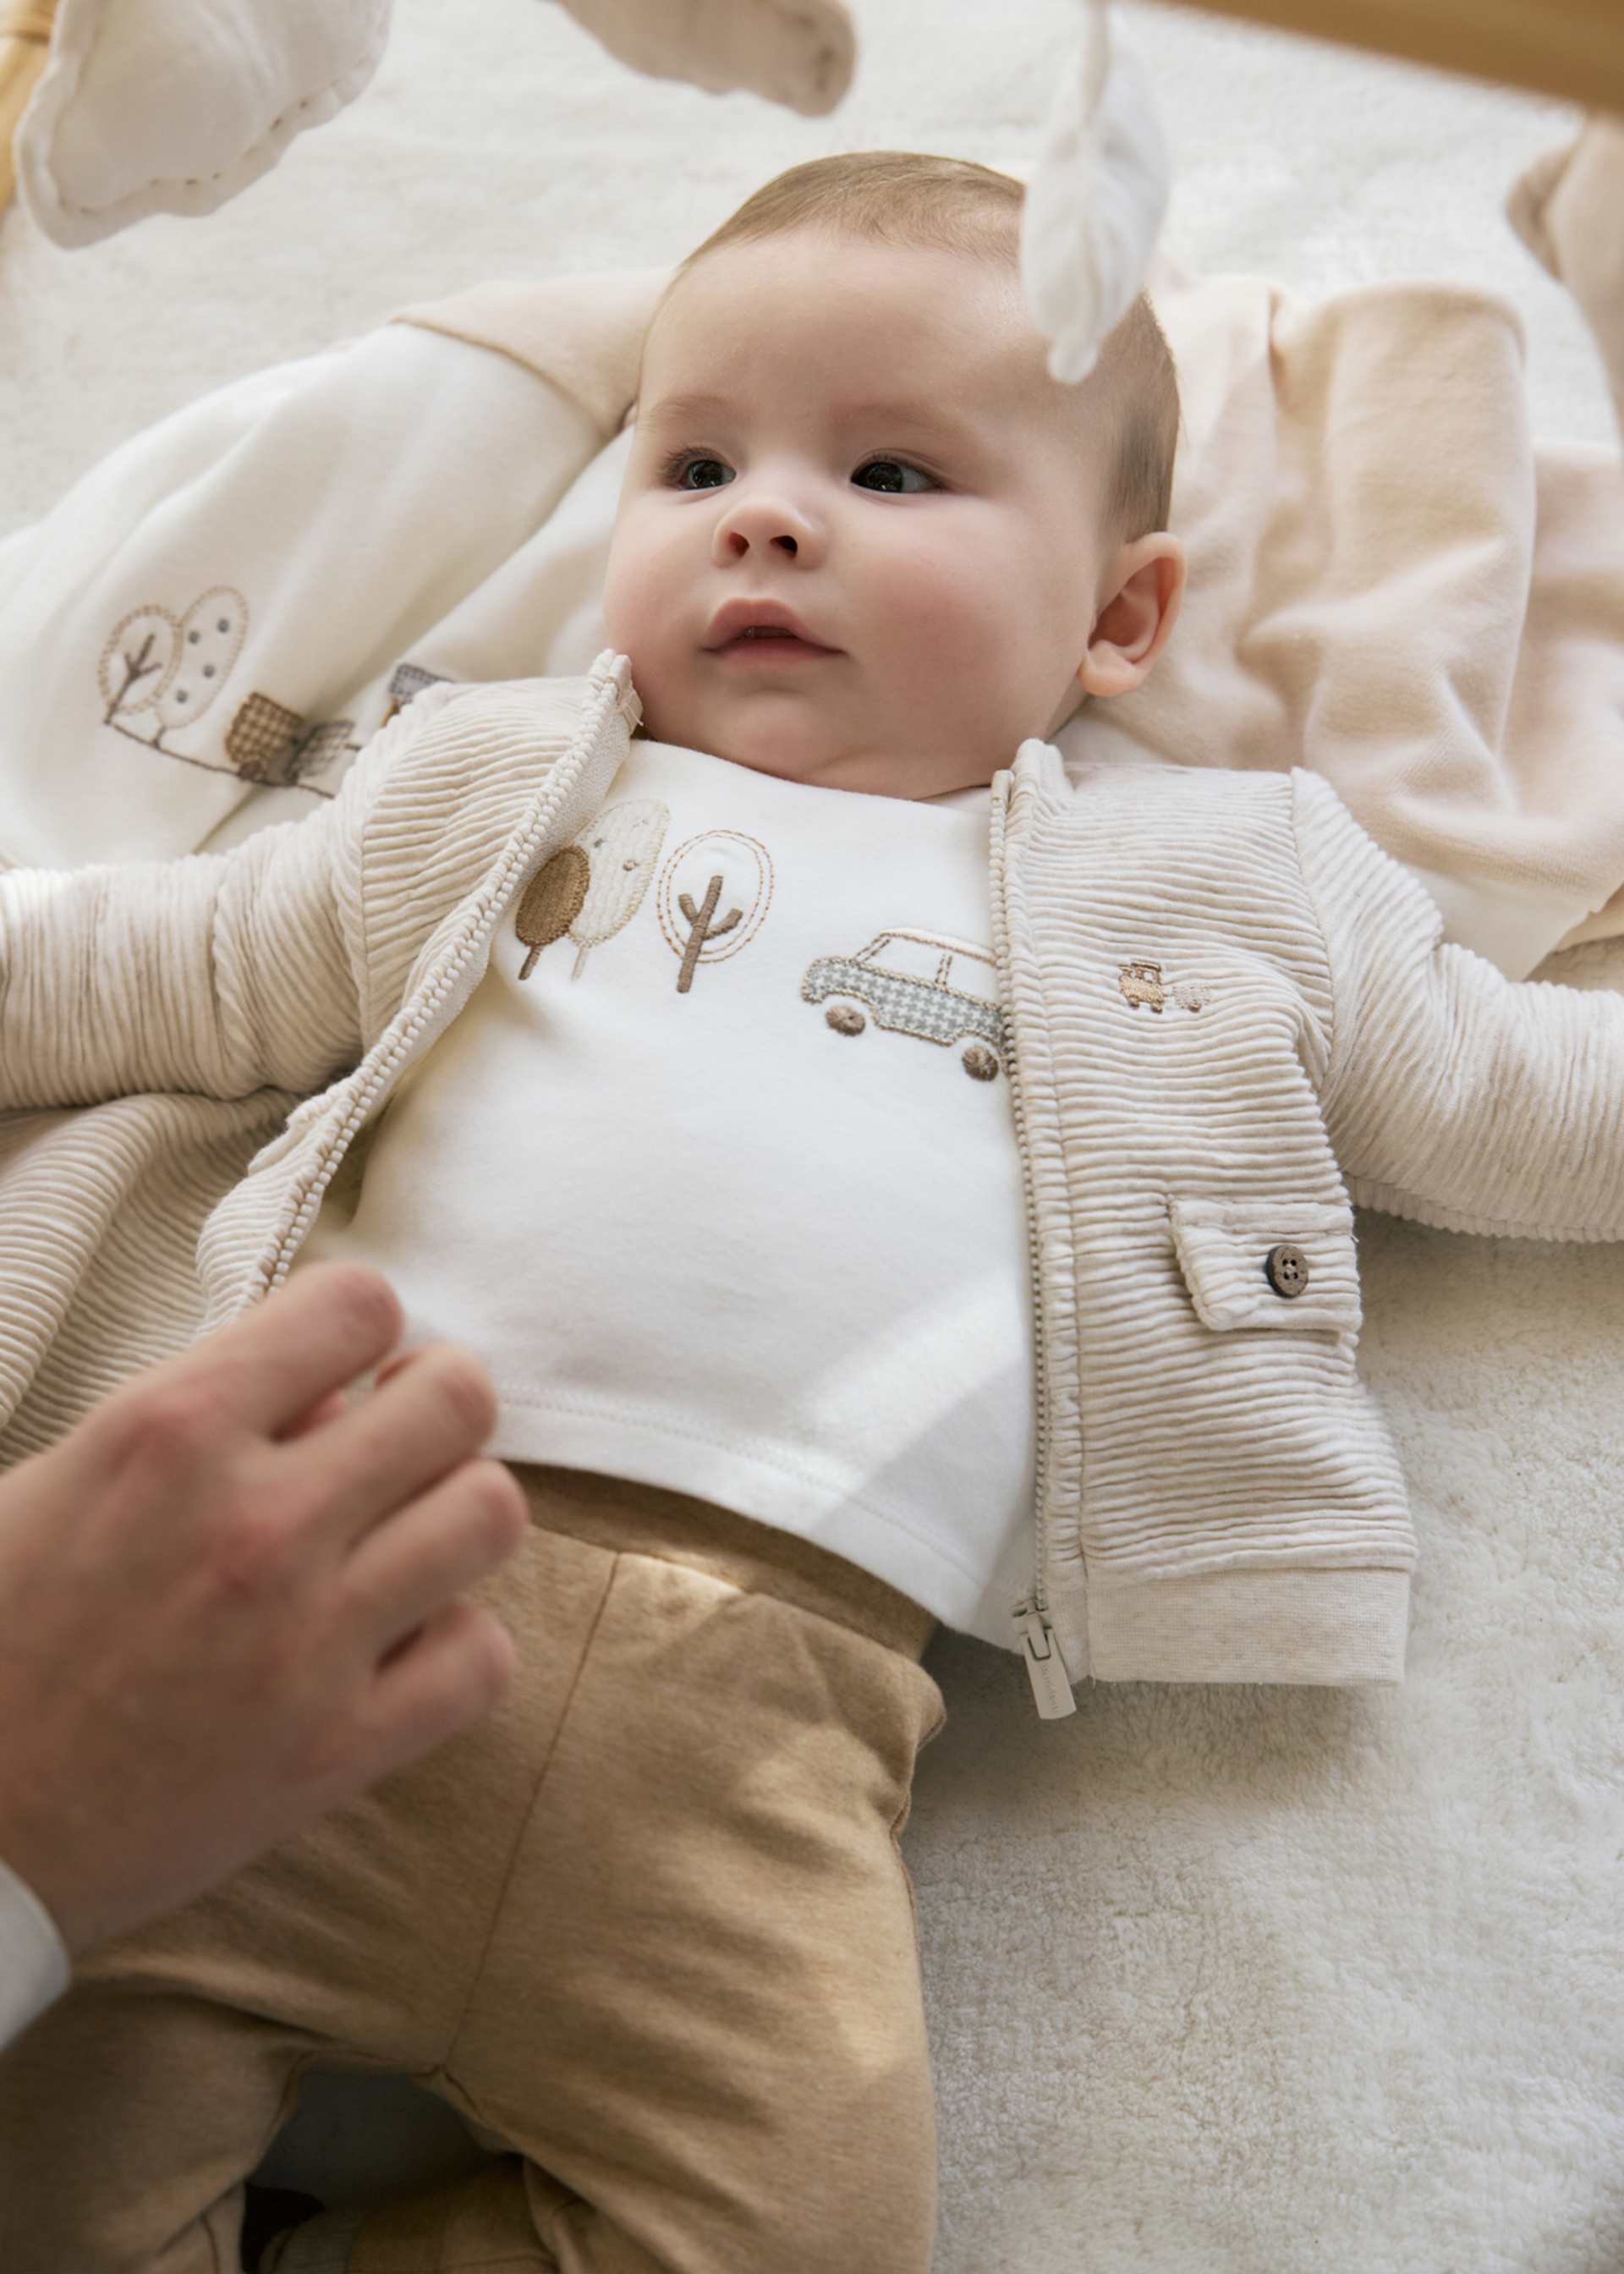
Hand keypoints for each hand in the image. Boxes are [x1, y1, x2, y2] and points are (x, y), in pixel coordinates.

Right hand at [0, 1263, 527, 1957]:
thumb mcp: (70, 1480)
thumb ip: (209, 1417)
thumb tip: (334, 1394)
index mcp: (173, 1430)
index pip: (358, 1304)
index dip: (360, 1332)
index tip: (341, 1373)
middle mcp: (257, 1521)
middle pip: (458, 1397)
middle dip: (432, 1410)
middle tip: (389, 1452)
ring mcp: (308, 1638)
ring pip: (491, 1514)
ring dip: (454, 1520)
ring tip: (399, 1545)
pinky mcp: (339, 1749)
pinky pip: (482, 1658)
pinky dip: (455, 1648)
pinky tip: (397, 1649)